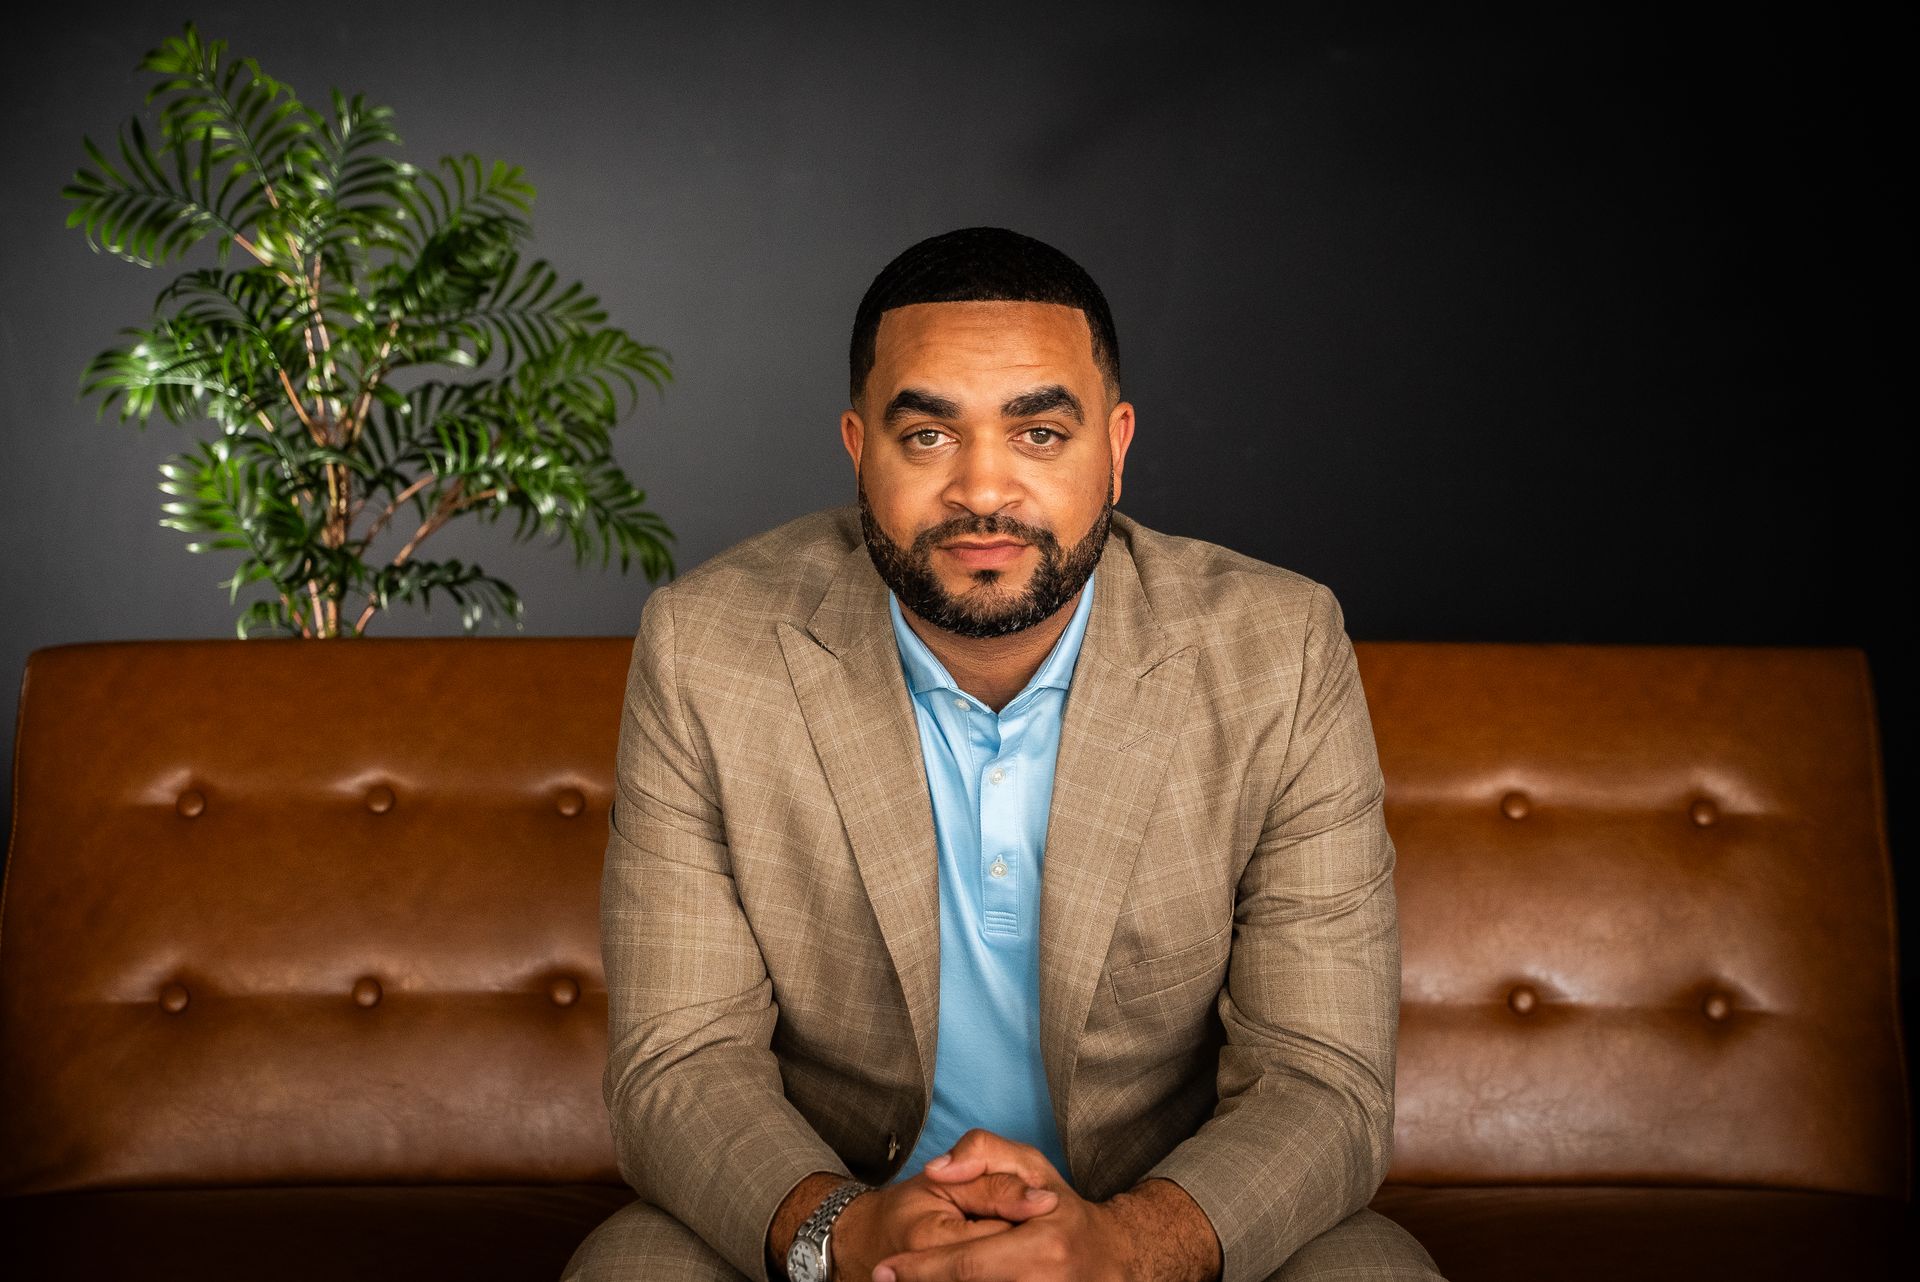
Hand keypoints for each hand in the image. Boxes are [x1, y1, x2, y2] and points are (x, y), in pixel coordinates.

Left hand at [872, 1129, 1138, 1281]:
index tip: (884, 1272)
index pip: (964, 1266)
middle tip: (891, 1279)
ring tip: (917, 1279)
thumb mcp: (1031, 1164)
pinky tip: (953, 1281)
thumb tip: (938, 1171)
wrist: (1111, 1260)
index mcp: (1043, 1248)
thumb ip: (982, 1153)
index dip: (918, 1271)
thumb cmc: (1063, 1210)